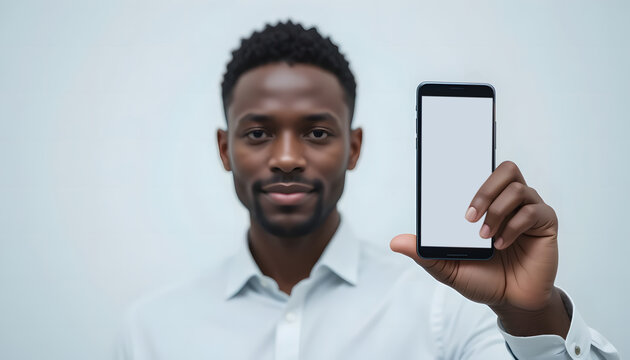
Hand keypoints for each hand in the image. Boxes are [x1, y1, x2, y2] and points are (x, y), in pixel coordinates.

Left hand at [391, 161, 568, 336]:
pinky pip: (534, 211)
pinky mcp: (545, 223)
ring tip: (485, 237)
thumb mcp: (448, 268)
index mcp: (485, 203)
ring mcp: (528, 209)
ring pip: (517, 188)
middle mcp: (508, 201)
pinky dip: (514, 226)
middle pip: (505, 169)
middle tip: (468, 216)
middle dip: (484, 189)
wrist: (512, 302)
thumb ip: (425, 253)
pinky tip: (501, 244)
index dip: (468, 162)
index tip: (451, 168)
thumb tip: (395, 242)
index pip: (479, 171)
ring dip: (497, 211)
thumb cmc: (483, 279)